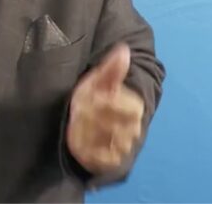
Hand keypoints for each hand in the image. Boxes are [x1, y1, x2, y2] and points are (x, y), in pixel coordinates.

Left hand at [66, 43, 144, 173]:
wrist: (85, 122)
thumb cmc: (93, 96)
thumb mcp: (98, 79)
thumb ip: (112, 68)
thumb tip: (123, 49)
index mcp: (134, 107)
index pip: (130, 108)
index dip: (108, 103)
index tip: (90, 97)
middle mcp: (132, 129)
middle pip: (115, 124)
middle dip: (93, 116)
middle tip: (80, 110)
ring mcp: (122, 147)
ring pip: (105, 140)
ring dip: (86, 131)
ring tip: (77, 122)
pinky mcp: (110, 162)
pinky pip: (99, 157)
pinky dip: (86, 148)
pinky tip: (78, 139)